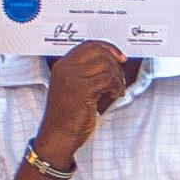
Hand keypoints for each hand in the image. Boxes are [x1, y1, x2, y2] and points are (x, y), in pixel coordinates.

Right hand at [33, 40, 129, 168]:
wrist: (58, 135)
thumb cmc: (68, 115)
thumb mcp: (74, 87)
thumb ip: (87, 72)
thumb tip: (113, 60)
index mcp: (62, 65)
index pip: (88, 45)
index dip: (108, 48)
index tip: (121, 58)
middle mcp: (65, 68)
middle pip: (99, 52)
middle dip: (115, 65)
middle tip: (118, 80)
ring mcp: (72, 78)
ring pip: (106, 65)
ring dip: (117, 78)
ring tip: (115, 90)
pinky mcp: (81, 90)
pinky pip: (108, 80)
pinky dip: (116, 87)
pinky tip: (113, 96)